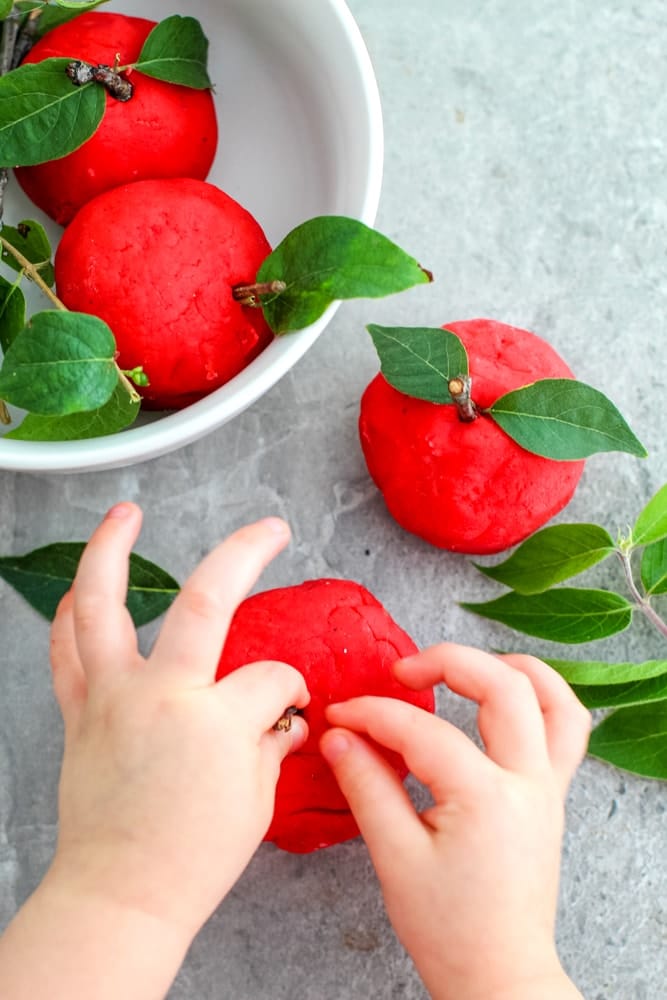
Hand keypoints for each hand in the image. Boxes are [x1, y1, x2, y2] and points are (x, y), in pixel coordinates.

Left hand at [47, 503, 308, 937]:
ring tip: (124, 513)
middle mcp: (161, 694)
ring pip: (102, 605)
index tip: (294, 703)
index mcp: (215, 720)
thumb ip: (272, 740)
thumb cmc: (190, 859)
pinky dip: (68, 615)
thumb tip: (285, 711)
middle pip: (207, 600)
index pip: (272, 677)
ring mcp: (113, 696)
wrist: (122, 894)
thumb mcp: (257, 800)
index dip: (292, 688)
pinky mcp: (81, 711)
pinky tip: (77, 592)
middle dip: (245, 553)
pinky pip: (65, 651)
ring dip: (111, 550)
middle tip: (268, 530)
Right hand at [320, 644, 589, 999]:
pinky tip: (507, 697)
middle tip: (403, 673)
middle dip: (448, 662)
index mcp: (485, 798)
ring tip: (465, 666)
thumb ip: (367, 787)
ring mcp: (548, 788)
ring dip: (510, 668)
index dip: (373, 715)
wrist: (499, 975)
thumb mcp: (394, 858)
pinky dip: (542, 699)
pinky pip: (567, 731)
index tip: (340, 716)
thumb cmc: (450, 930)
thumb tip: (340, 737)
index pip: (422, 731)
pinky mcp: (552, 797)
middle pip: (503, 687)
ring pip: (553, 700)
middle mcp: (527, 783)